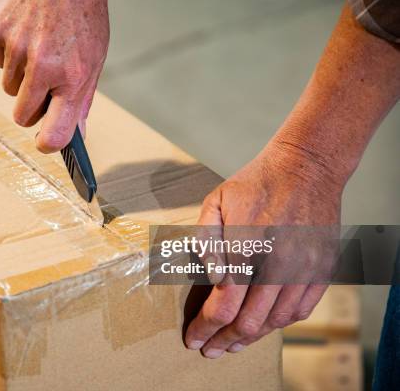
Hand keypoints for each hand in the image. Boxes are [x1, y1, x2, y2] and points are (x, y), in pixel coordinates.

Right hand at [0, 0, 108, 152]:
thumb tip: (77, 134)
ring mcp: (16, 48)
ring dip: (22, 78)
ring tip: (39, 49)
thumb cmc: (82, 11)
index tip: (47, 142)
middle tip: (45, 89)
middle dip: (32, 108)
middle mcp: (43, 66)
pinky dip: (10, 54)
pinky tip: (26, 33)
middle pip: (23, 116)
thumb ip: (83, 98)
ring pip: (9, 88)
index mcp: (73, 76)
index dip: (48, 144)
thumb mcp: (95, 56)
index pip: (53, 134)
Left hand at [184, 141, 343, 357]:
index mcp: (245, 247)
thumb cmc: (256, 183)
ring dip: (251, 338)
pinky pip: (301, 309)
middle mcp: (277, 263)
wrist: (306, 167)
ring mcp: (303, 268)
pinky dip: (280, 324)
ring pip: (275, 321)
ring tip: (233, 344)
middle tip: (210, 349)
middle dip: (223, 341)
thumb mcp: (217, 202)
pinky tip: (264, 327)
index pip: (222, 305)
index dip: (204, 328)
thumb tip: (212, 279)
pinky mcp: (322, 269)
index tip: (193, 339)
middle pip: (248, 322)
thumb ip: (207, 241)